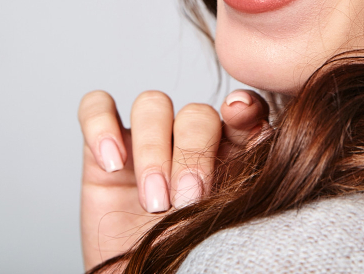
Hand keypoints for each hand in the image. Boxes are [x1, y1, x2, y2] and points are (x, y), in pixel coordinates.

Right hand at [78, 89, 269, 270]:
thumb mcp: (224, 224)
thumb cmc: (192, 262)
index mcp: (232, 153)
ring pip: (151, 105)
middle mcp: (190, 141)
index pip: (243, 112)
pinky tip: (112, 163)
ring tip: (154, 201)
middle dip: (192, 154)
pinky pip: (97, 107)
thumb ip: (244, 178)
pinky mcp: (102, 150)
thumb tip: (266, 135)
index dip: (244, 108)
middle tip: (188, 199)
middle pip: (195, 113)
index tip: (241, 115)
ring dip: (153, 149)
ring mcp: (146, 141)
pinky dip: (101, 126)